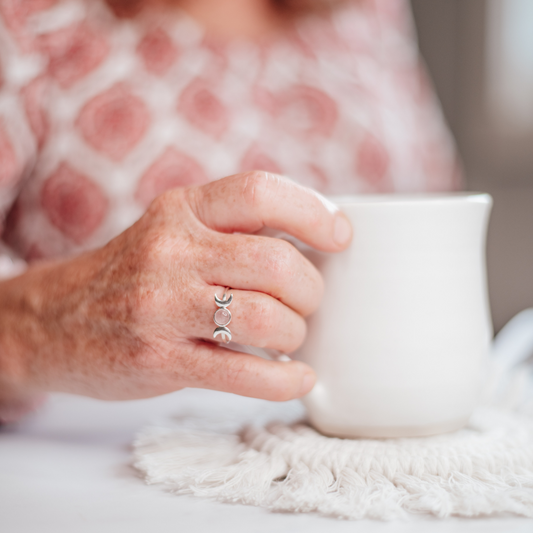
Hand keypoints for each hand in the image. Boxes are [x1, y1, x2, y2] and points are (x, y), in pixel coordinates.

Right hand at [0, 172, 351, 402]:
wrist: (54, 321)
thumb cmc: (129, 275)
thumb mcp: (171, 232)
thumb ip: (230, 231)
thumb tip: (312, 245)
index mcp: (180, 210)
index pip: (260, 193)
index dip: (312, 212)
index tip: (339, 235)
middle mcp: (171, 252)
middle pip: (275, 263)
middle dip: (311, 290)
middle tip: (308, 303)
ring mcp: (162, 307)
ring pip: (266, 319)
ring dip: (296, 334)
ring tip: (291, 338)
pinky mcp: (159, 359)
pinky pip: (244, 374)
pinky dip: (285, 381)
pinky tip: (298, 379)